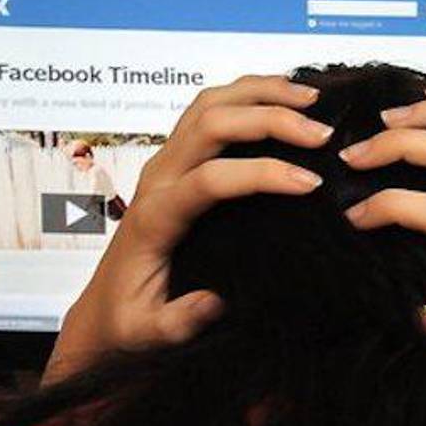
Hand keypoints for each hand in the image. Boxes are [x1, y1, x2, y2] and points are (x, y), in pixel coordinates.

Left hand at [43, 75, 331, 385]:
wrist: (103, 309)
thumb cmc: (129, 319)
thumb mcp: (147, 332)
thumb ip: (177, 321)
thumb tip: (213, 302)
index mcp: (154, 216)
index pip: (210, 179)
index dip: (262, 174)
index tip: (310, 184)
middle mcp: (157, 177)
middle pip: (211, 123)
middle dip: (270, 119)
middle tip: (323, 134)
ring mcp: (165, 161)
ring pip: (209, 103)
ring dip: (260, 93)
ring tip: (312, 99)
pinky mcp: (175, 159)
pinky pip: (209, 109)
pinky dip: (249, 95)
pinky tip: (284, 100)